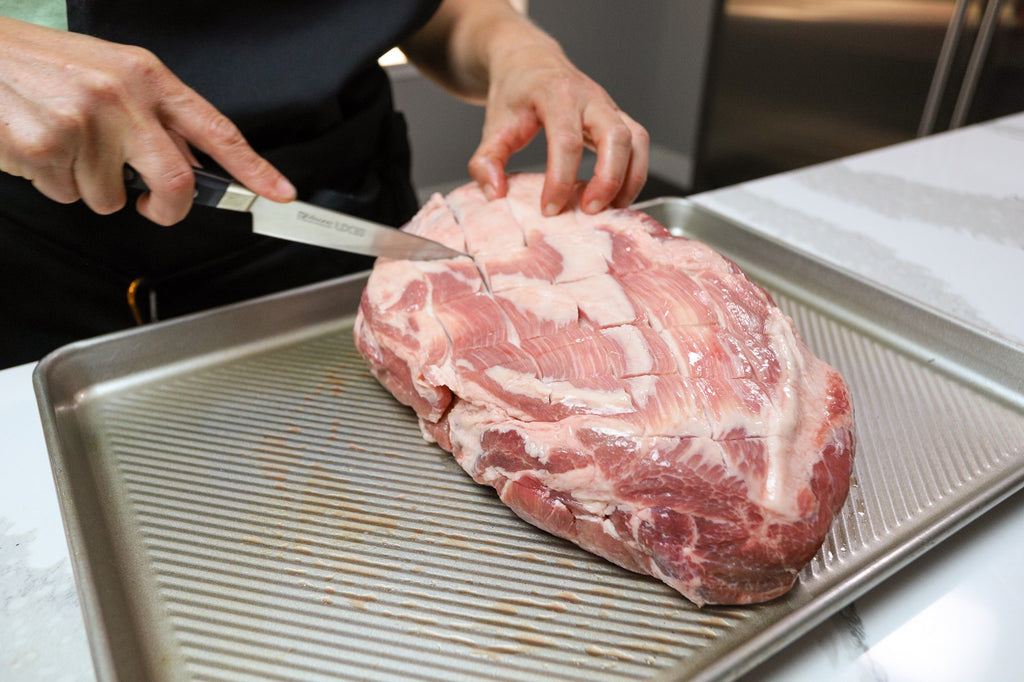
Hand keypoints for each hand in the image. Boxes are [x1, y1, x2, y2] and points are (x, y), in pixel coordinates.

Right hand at [0, 17, 294, 225]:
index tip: (280, 193)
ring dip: (90, 187)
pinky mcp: (46, 147)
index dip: (253, 167)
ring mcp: (84, 123)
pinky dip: (54, 185)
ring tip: (64, 146)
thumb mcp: (109, 74)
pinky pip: (69, 197)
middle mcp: (121, 97)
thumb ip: (154, 118)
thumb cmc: (41, 66)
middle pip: (175, 181)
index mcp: (147, 76)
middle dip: (167, 208)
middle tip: (151, 205)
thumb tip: (192, 164)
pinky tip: (38, 147)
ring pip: (112, 198)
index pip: (216, 129)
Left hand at [469, 41, 648, 215]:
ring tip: (611, 209)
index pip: (566, 140)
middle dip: (608, 179)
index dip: (560, 179)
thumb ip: (486, 161)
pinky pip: (639, 145)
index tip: (549, 208)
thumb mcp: (493, 125)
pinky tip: (617, 197)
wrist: (530, 62)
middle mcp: (590, 97)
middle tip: (590, 210)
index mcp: (556, 94)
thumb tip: (496, 194)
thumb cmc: (515, 94)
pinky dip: (634, 173)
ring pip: (636, 140)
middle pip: (616, 136)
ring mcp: (609, 106)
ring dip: (629, 178)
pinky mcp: (618, 118)